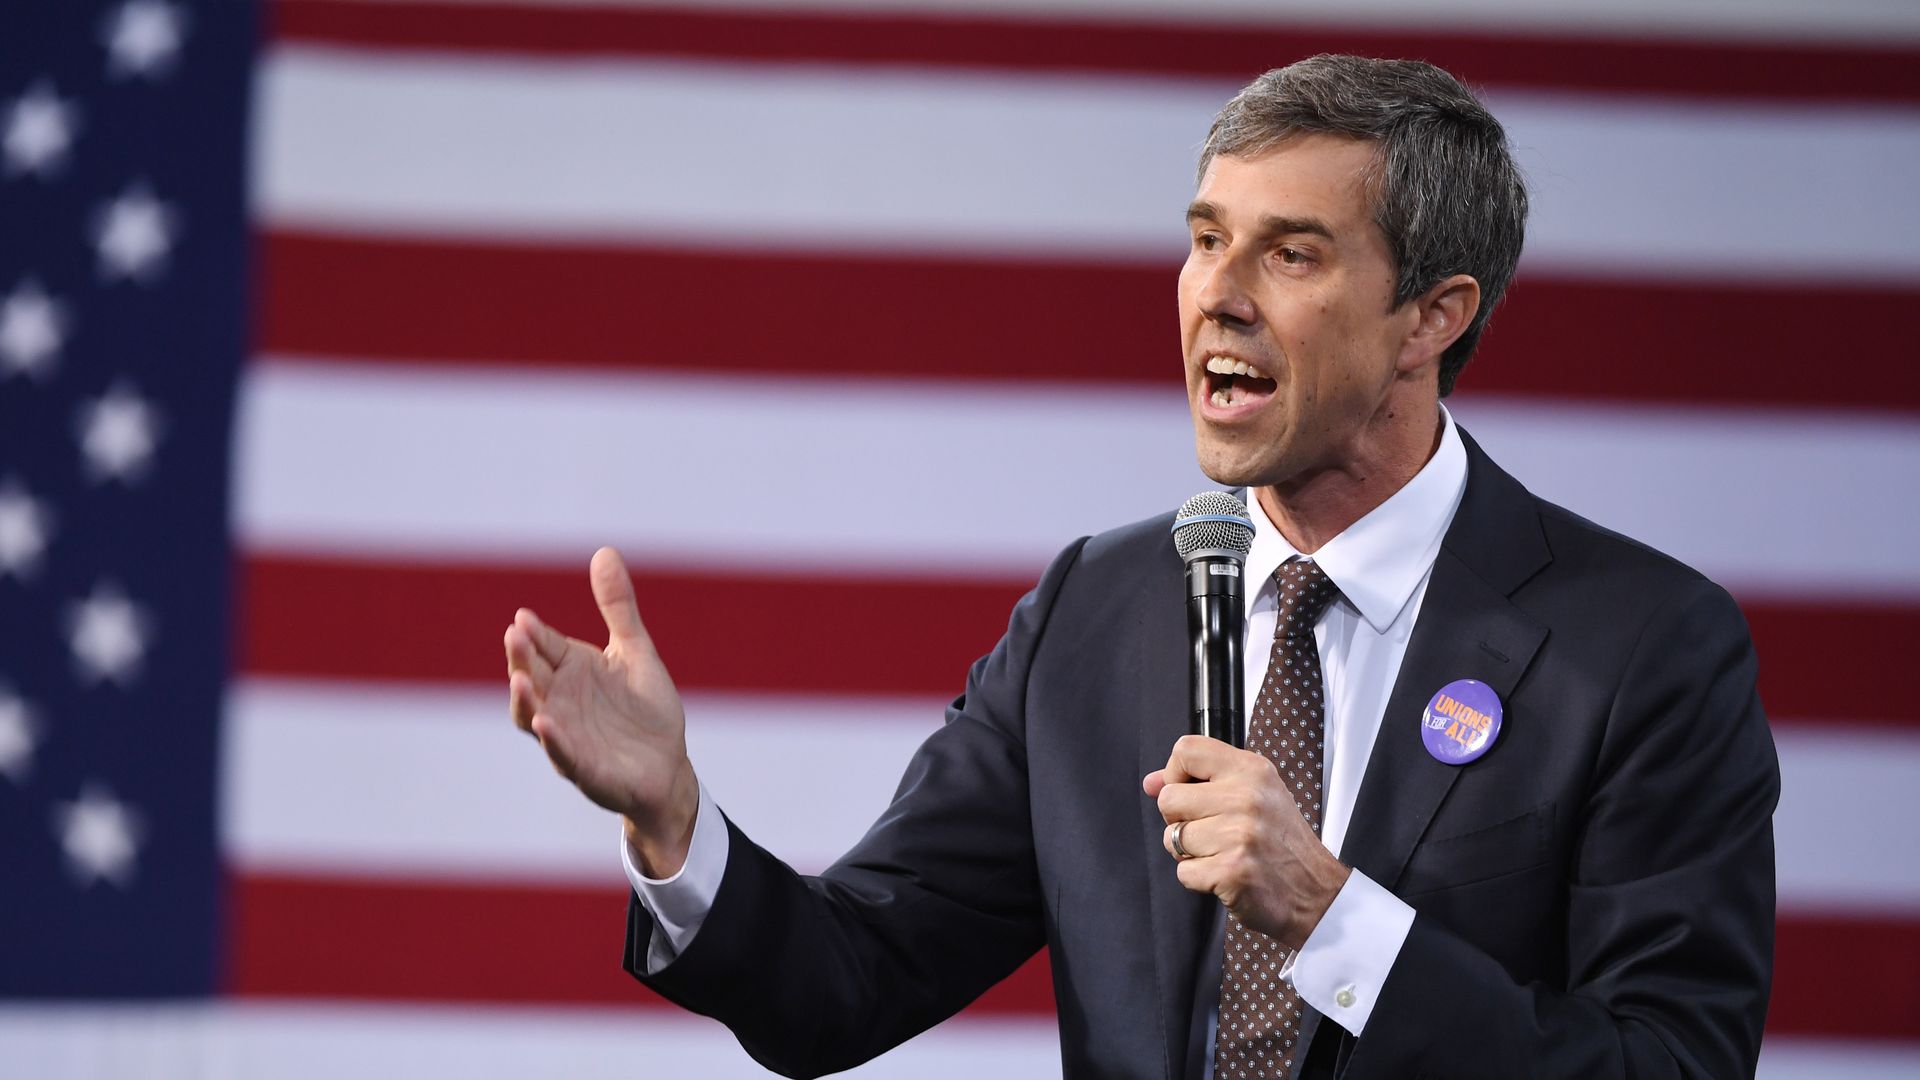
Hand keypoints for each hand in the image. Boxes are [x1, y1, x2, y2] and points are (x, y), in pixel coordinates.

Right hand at [505, 546, 699, 875]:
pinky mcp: (586, 770)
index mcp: (571, 672)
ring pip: (536, 718)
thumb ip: (618, 607)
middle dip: (522, 658)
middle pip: (533, 678)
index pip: (545, 647)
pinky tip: (547, 724)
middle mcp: (561, 702)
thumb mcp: (635, 650)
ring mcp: (568, 737)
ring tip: (522, 679)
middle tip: (515, 635)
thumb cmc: (644, 709)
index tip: (523, 617)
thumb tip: (604, 550)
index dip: (534, 635)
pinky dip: (555, 741)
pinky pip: (564, 756)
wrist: (669, 766)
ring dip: (527, 700)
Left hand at [1143, 734, 1350, 947]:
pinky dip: (1199, 879)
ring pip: (1173, 838)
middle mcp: (1246, 797)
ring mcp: (1239, 834)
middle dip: (1180, 821)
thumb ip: (1202, 782)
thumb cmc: (1281, 844)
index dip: (1174, 773)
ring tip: (1223, 854)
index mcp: (1252, 770)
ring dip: (1191, 854)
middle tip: (1212, 832)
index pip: (1186, 749)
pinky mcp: (1232, 871)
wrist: (1316, 894)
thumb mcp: (1255, 794)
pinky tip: (1226, 875)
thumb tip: (1151, 783)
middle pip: (1169, 798)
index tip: (1189, 793)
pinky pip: (1183, 872)